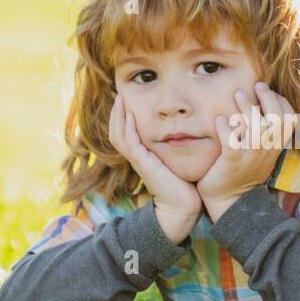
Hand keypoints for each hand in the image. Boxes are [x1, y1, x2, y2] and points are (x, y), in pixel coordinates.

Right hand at [108, 93, 201, 243]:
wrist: (183, 205)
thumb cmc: (183, 184)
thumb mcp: (176, 161)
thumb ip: (174, 148)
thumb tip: (184, 132)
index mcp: (142, 156)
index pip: (124, 133)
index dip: (122, 118)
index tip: (126, 100)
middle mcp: (137, 157)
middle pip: (116, 132)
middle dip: (116, 113)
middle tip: (119, 95)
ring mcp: (138, 161)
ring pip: (119, 136)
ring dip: (118, 116)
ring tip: (121, 100)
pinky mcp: (144, 164)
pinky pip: (131, 143)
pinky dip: (128, 128)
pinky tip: (130, 115)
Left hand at [199, 82, 297, 221]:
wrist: (230, 201)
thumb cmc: (243, 171)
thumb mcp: (261, 153)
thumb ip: (265, 133)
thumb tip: (261, 105)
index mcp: (275, 147)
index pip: (289, 119)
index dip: (281, 101)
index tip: (268, 91)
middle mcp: (267, 150)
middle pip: (277, 119)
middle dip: (268, 98)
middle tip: (256, 85)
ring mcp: (250, 156)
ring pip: (256, 127)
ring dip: (247, 107)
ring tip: (237, 94)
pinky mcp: (232, 162)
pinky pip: (231, 142)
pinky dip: (225, 128)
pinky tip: (219, 121)